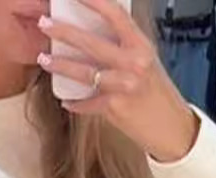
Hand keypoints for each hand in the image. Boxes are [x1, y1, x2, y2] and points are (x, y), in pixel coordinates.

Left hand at [38, 0, 198, 162]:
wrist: (171, 128)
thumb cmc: (157, 94)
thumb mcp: (146, 62)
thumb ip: (125, 47)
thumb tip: (97, 32)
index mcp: (141, 45)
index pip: (115, 15)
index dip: (94, 1)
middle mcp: (134, 62)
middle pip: (91, 43)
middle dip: (63, 32)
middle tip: (45, 24)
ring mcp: (124, 85)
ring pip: (84, 72)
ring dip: (60, 65)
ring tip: (44, 59)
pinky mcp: (115, 108)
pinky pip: (87, 103)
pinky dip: (75, 102)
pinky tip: (66, 100)